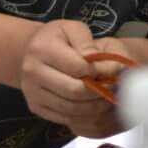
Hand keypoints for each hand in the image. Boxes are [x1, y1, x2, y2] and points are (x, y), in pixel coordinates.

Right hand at [18, 20, 130, 137]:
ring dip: (94, 106)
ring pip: (69, 107)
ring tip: (110, 97)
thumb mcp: (74, 29)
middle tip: (116, 88)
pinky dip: (84, 116)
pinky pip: (63, 117)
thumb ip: (86, 42)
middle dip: (99, 90)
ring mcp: (31, 92)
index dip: (99, 71)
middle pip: (73, 90)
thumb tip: (96, 59)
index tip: (114, 70)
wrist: (32, 52)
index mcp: (42, 50)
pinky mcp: (35, 107)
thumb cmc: (59, 37)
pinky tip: (97, 107)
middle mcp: (32, 73)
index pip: (77, 67)